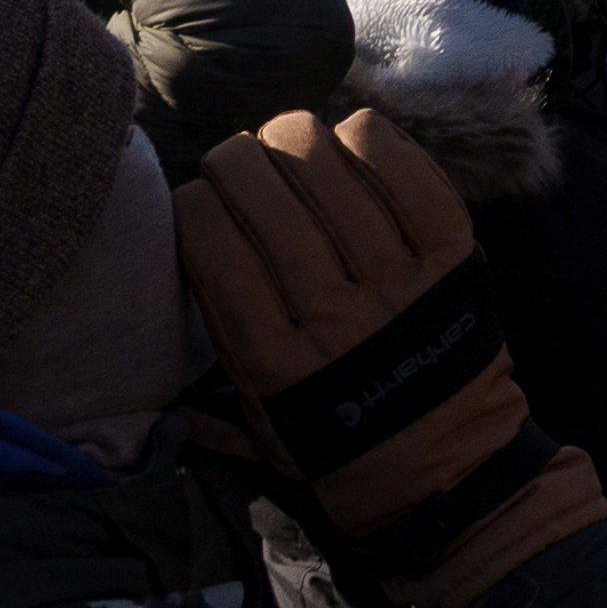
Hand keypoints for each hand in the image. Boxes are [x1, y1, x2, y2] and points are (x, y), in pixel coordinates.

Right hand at [182, 108, 602, 607]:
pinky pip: (409, 174)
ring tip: (284, 141)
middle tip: (233, 160)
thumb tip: (152, 322)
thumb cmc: (339, 446)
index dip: (193, 204)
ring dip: (296, 139)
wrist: (448, 471)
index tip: (193, 199)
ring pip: (331, 173)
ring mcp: (399, 281)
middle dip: (235, 161)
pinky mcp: (454, 257)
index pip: (213, 246)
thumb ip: (199, 380)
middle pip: (266, 198)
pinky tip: (349, 136)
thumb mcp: (254, 430)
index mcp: (272, 360)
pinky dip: (373, 141)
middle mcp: (333, 315)